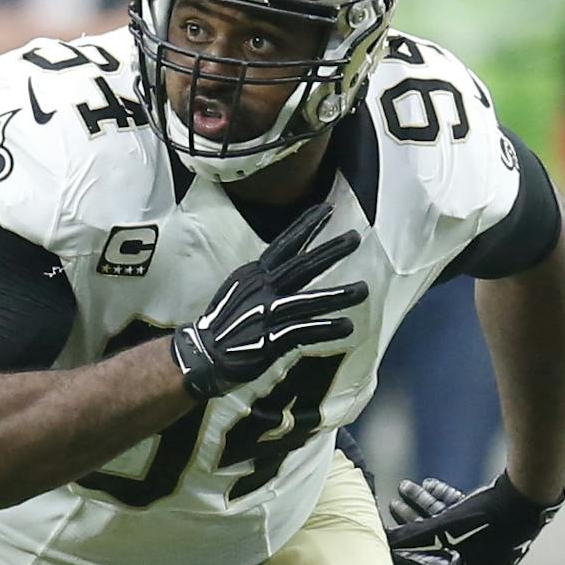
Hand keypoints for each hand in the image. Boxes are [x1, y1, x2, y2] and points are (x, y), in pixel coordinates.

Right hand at [171, 200, 365, 398]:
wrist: (202, 356)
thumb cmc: (223, 324)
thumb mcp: (240, 290)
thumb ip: (263, 280)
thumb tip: (285, 270)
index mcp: (254, 275)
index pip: (284, 245)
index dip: (307, 226)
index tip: (328, 209)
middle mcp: (262, 289)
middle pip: (301, 266)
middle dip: (330, 251)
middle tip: (355, 237)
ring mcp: (267, 315)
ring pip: (309, 300)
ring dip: (338, 295)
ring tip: (362, 289)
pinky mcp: (271, 340)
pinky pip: (305, 331)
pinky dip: (326, 329)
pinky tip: (346, 326)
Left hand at [387, 472, 562, 564]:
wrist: (529, 494)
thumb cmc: (486, 520)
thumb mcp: (443, 531)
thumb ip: (411, 537)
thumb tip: (383, 541)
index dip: (400, 553)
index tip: (381, 539)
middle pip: (433, 545)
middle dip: (410, 523)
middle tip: (391, 505)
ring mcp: (486, 545)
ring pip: (446, 525)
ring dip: (424, 505)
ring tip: (404, 486)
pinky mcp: (492, 523)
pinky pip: (462, 514)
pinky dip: (444, 499)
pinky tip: (429, 483)